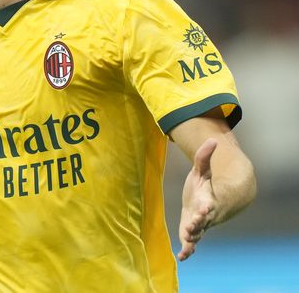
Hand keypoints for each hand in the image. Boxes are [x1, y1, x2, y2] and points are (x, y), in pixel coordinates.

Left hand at [177, 137, 217, 260]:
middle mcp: (205, 215)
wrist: (209, 201)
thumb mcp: (202, 170)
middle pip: (202, 221)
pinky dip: (188, 251)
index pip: (207, 204)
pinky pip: (192, 244)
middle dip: (198, 224)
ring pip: (197, 234)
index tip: (202, 207)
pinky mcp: (191, 233)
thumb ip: (204, 156)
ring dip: (192, 238)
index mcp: (207, 200)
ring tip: (186, 242)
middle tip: (192, 226)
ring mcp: (199, 226)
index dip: (205, 207)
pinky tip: (182, 257)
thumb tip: (213, 139)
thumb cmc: (205, 185)